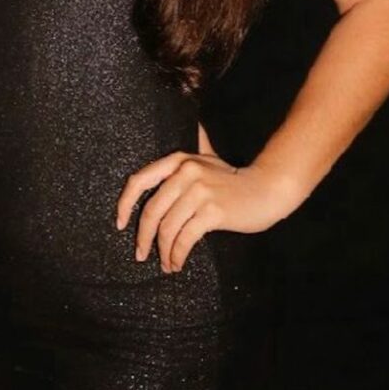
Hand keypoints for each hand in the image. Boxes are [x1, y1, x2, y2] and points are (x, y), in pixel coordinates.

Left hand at [115, 149, 303, 272]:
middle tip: (141, 255)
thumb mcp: (210, 159)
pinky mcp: (212, 211)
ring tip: (166, 264)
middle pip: (151, 211)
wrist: (268, 189)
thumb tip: (191, 124)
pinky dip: (178, 255)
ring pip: (167, 228)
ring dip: (163, 251)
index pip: (139, 181)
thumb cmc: (235, 179)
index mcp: (178, 160)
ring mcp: (199, 191)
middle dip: (143, 238)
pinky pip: (185, 238)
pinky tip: (177, 263)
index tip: (120, 225)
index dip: (124, 205)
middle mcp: (185, 172)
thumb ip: (196, 146)